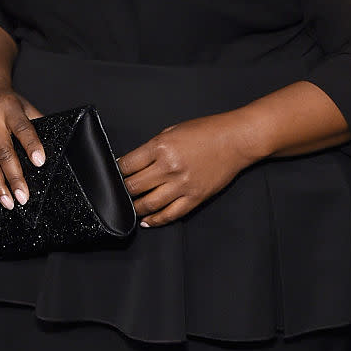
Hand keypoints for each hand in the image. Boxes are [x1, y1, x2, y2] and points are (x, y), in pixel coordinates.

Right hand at [0, 81, 44, 209]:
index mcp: (10, 108)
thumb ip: (36, 124)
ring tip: (7, 200)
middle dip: (14, 177)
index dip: (32, 146)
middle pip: (3, 151)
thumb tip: (52, 149)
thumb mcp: (25, 106)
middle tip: (23, 196)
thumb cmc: (7, 103)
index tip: (40, 162)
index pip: (23, 128)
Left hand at [117, 112, 250, 226]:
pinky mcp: (194, 198)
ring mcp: (182, 185)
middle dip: (124, 190)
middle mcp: (169, 167)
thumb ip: (153, 147)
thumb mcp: (172, 130)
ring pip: (148, 204)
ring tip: (131, 208)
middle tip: (121, 191)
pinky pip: (170, 214)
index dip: (117, 171)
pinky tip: (147, 221)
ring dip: (136, 208)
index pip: (127, 165)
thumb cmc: (206, 131)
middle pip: (134, 187)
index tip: (115, 174)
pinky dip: (156, 220)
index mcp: (160, 147)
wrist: (235, 140)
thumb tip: (135, 163)